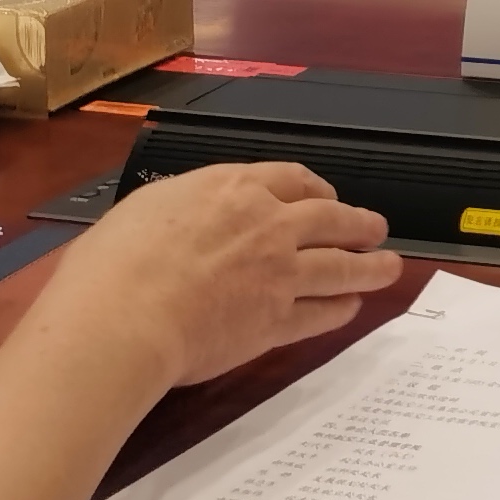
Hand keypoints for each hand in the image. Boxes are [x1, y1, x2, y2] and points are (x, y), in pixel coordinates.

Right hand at [38, 162, 400, 392]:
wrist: (120, 319)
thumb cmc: (110, 268)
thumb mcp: (142, 211)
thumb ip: (180, 210)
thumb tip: (183, 217)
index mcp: (231, 190)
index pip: (290, 179)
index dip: (315, 188)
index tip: (325, 195)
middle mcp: (267, 225)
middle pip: (330, 217)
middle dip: (357, 222)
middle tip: (375, 228)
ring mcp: (279, 273)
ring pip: (341, 264)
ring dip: (371, 265)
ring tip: (390, 266)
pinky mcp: (276, 320)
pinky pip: (321, 311)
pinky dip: (341, 308)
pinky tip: (350, 307)